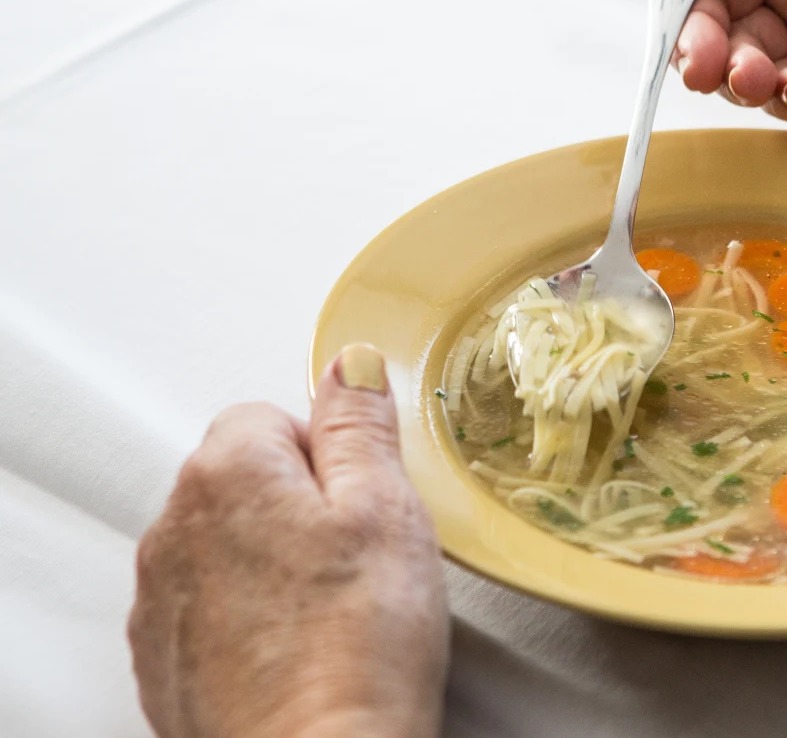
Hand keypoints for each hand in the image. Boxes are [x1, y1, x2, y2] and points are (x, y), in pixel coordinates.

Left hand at [128, 344, 448, 737]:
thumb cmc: (357, 641)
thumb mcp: (385, 505)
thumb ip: (359, 424)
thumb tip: (351, 364)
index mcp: (227, 471)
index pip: (270, 417)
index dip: (329, 455)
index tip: (364, 500)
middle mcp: (174, 527)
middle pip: (244, 480)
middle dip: (299, 503)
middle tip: (359, 556)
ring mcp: (162, 600)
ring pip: (226, 546)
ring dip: (273, 561)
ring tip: (334, 610)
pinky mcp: (164, 662)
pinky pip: (209, 610)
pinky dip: (250, 618)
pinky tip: (300, 649)